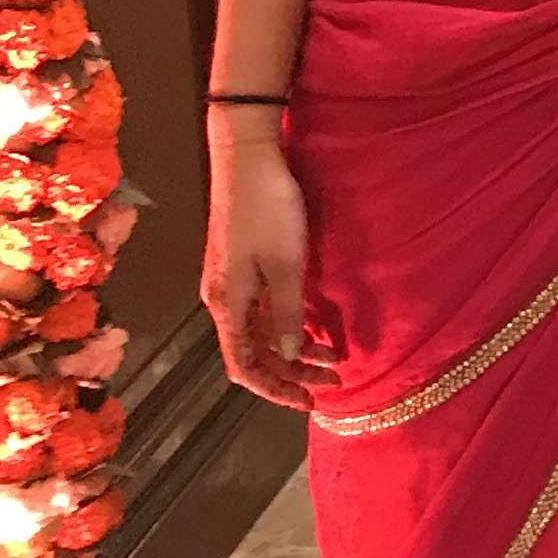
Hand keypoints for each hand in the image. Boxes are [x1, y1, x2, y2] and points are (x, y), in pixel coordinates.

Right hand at [200, 128, 335, 410]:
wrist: (247, 156)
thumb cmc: (267, 208)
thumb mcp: (285, 265)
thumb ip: (287, 314)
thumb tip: (290, 353)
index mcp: (226, 304)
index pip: (244, 366)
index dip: (275, 390)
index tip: (308, 402)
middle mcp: (223, 299)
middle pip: (253, 353)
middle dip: (291, 373)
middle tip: (334, 380)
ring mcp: (232, 282)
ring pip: (260, 332)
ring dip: (293, 350)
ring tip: (332, 359)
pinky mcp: (242, 265)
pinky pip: (262, 311)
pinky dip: (288, 326)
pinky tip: (315, 328)